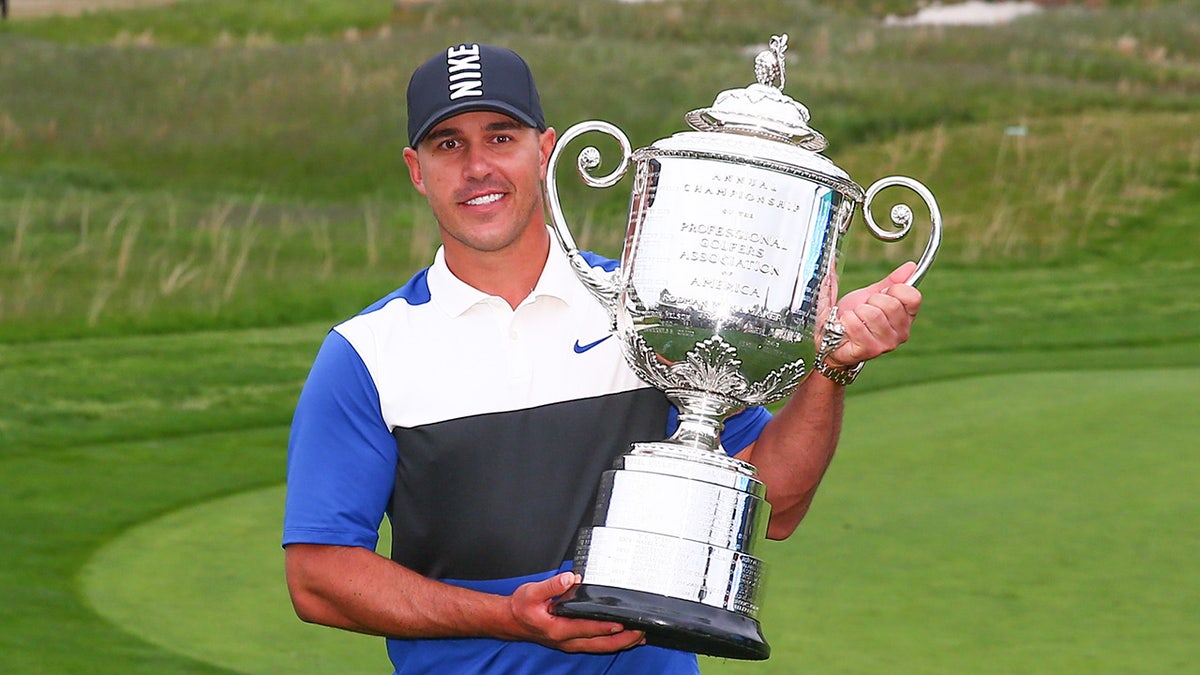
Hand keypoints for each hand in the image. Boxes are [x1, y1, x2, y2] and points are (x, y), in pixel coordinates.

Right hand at [507, 572, 644, 652]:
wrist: (511, 621)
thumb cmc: (521, 607)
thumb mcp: (531, 592)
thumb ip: (551, 585)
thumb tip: (570, 578)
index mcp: (558, 628)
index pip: (586, 628)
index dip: (605, 626)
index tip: (622, 623)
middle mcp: (566, 640)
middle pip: (599, 644)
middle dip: (622, 639)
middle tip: (640, 631)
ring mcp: (570, 644)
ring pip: (600, 647)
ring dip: (620, 644)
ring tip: (639, 637)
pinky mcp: (572, 642)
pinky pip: (596, 645)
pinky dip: (612, 643)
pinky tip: (623, 638)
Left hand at [826, 261, 921, 368]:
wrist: (830, 335)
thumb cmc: (854, 316)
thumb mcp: (871, 294)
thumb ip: (892, 282)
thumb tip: (912, 266)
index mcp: (906, 317)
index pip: (913, 296)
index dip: (894, 289)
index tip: (881, 294)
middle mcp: (901, 333)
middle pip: (891, 304)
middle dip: (870, 301)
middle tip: (862, 309)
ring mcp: (886, 344)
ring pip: (873, 314)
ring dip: (856, 312)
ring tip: (854, 318)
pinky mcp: (869, 350)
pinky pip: (856, 325)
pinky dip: (846, 320)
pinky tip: (845, 326)